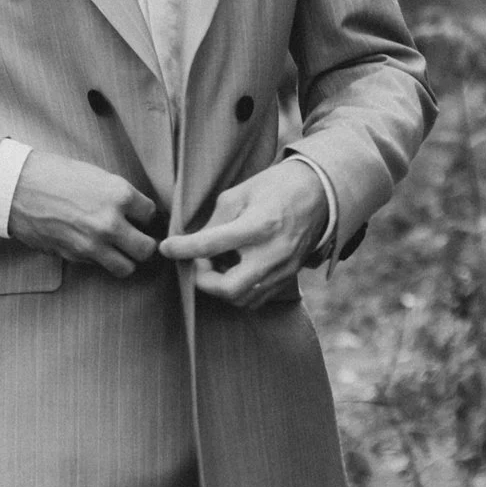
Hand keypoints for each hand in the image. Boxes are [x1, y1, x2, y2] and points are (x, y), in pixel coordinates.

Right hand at [7, 151, 164, 276]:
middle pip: (147, 248)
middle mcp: (110, 222)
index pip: (151, 214)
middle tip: (135, 237)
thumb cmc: (55, 175)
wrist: (17, 188)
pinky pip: (100, 266)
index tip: (137, 215)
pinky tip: (92, 245)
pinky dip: (100, 260)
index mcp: (119, 194)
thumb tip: (136, 212)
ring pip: (127, 267)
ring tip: (118, 250)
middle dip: (143, 243)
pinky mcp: (75, 256)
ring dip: (126, 260)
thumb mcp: (95, 176)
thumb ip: (119, 195)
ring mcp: (92, 243)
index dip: (144, 215)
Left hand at [161, 160, 327, 309]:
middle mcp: (272, 253)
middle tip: (198, 263)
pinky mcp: (288, 278)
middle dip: (204, 281)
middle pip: (229, 289)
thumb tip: (193, 244)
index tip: (166, 248)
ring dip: (220, 287)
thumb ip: (214, 222)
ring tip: (217, 265)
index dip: (182, 249)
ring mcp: (283, 269)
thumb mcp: (239, 194)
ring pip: (242, 299)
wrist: (319, 193)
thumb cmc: (275, 187)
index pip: (211, 245)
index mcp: (258, 226)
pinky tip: (234, 271)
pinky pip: (256, 298)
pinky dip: (238, 291)